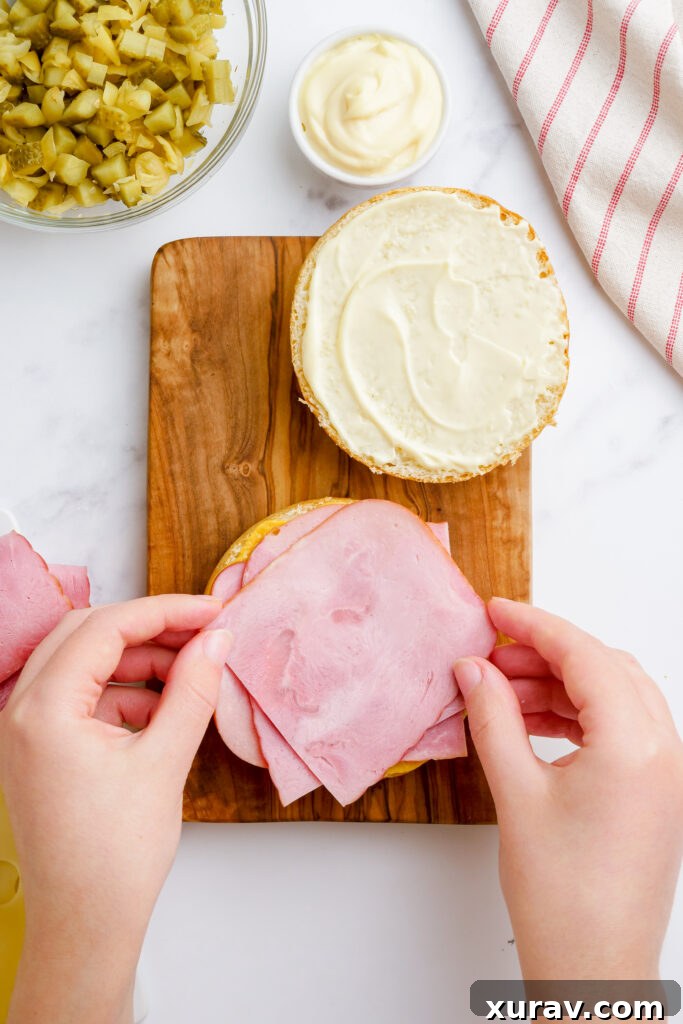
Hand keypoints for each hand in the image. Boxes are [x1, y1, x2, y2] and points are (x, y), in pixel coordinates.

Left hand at [0, 595, 230, 1023]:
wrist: (86, 928)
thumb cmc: (115, 858)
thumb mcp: (165, 762)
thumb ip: (193, 690)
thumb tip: (217, 640)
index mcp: (44, 710)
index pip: (105, 628)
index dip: (165, 612)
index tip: (212, 612)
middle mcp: (23, 712)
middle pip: (86, 635)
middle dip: (149, 628)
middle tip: (203, 632)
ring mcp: (26, 731)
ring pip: (83, 663)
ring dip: (137, 659)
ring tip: (191, 670)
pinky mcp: (40, 749)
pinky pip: (80, 697)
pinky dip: (122, 691)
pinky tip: (164, 705)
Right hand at [454, 598, 682, 979]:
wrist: (593, 969)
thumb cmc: (563, 897)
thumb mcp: (515, 793)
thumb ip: (493, 718)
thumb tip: (474, 671)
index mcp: (634, 743)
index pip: (583, 654)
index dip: (533, 625)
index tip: (496, 612)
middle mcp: (662, 749)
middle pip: (603, 668)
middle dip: (545, 654)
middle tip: (491, 656)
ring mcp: (665, 771)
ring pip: (612, 694)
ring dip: (559, 683)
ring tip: (502, 689)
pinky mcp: (655, 790)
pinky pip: (618, 726)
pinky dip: (575, 713)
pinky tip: (531, 720)